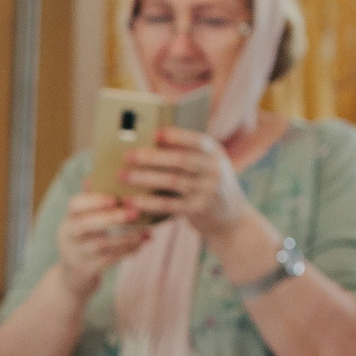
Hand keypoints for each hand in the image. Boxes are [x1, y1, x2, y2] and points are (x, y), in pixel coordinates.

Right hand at [53, 192, 149, 297]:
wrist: (73, 275)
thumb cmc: (84, 239)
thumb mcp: (83, 220)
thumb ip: (91, 198)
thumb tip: (99, 169)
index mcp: (69, 218)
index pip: (75, 205)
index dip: (94, 200)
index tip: (114, 199)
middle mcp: (68, 235)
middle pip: (87, 225)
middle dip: (113, 218)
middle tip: (135, 213)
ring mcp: (76, 254)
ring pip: (101, 244)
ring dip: (126, 237)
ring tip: (146, 232)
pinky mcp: (86, 269)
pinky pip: (109, 260)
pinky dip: (127, 251)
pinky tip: (141, 245)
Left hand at [124, 127, 253, 242]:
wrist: (233, 222)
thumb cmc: (209, 188)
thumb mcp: (207, 168)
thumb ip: (189, 156)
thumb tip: (150, 143)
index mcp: (215, 154)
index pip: (196, 141)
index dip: (176, 136)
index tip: (154, 133)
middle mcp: (214, 170)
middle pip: (180, 160)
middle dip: (152, 157)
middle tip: (127, 155)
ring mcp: (208, 191)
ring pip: (172, 181)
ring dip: (145, 178)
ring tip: (123, 176)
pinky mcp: (199, 210)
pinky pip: (169, 205)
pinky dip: (148, 203)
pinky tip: (131, 201)